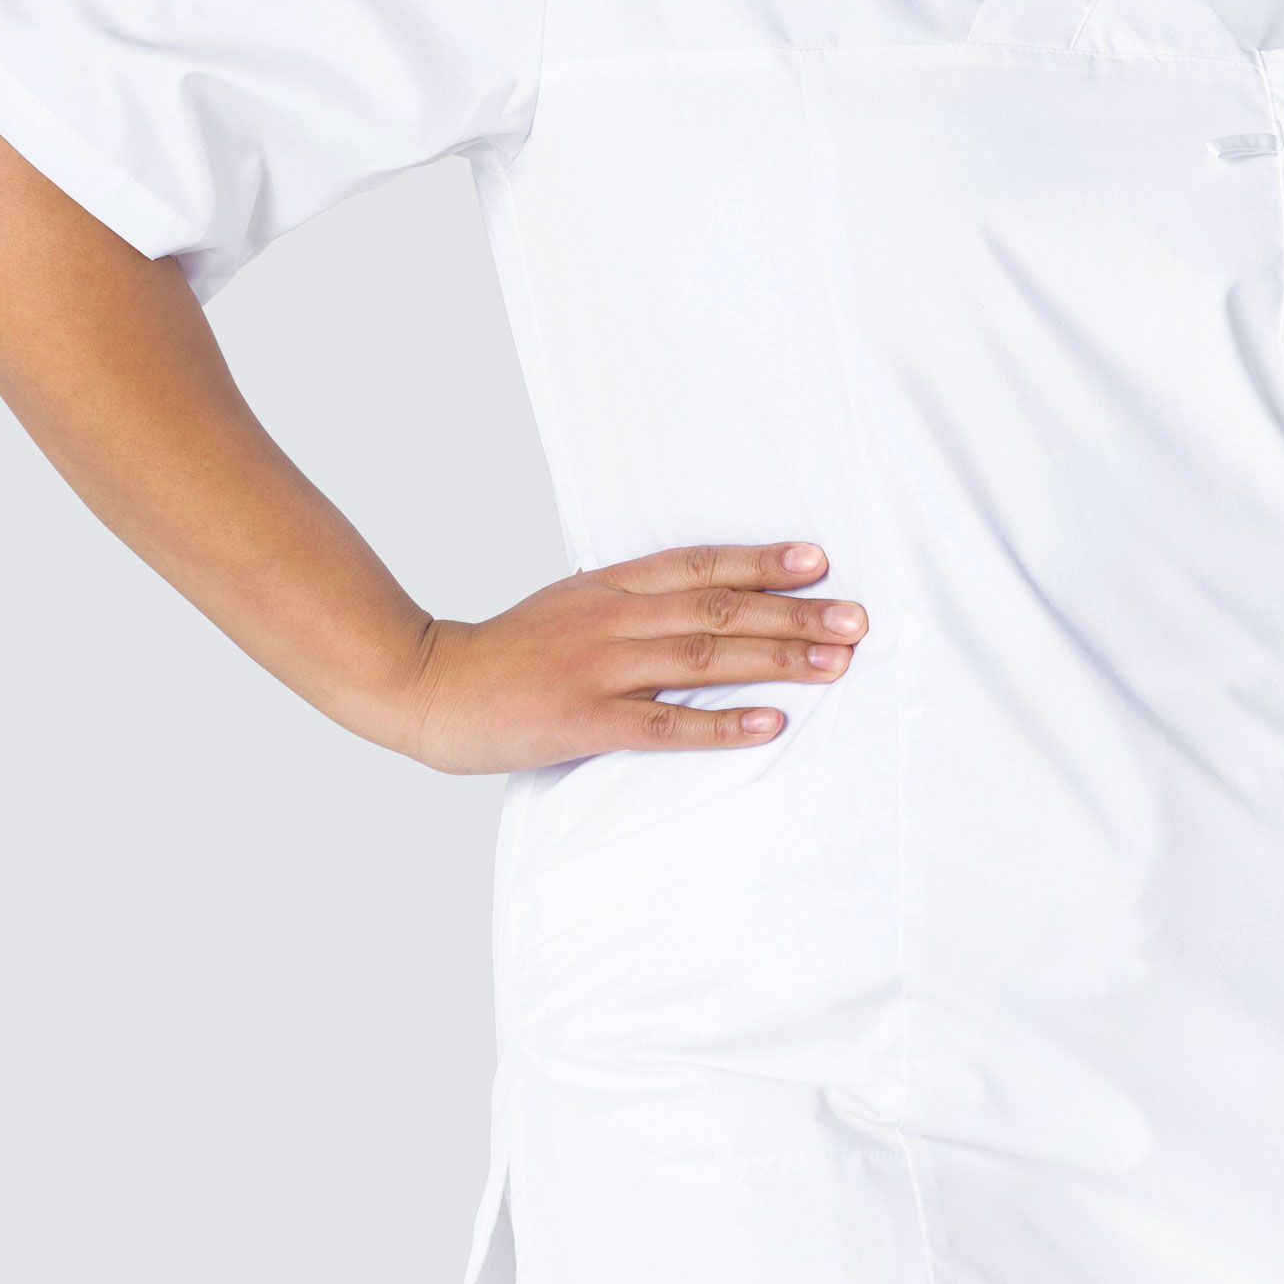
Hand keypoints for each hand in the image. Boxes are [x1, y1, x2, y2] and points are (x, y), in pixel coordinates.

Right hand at [391, 542, 865, 776]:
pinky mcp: (584, 720)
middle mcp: (612, 618)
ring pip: (704, 657)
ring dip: (777, 659)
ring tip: (835, 662)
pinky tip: (770, 722)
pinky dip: (722, 723)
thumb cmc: (507, 652)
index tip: (818, 560)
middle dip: (794, 613)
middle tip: (855, 618)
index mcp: (608, 585)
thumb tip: (701, 599)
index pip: (700, 563)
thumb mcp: (569, 604)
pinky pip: (666, 723)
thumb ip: (630, 600)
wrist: (428, 686)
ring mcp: (599, 669)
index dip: (762, 561)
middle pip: (718, 608)